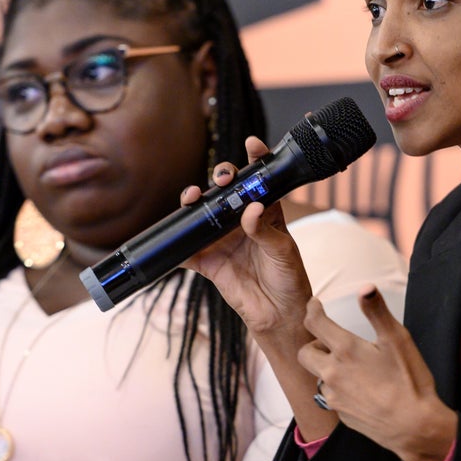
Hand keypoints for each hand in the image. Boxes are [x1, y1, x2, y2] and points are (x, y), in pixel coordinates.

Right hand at [180, 136, 314, 338]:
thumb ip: (266, 230)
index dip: (256, 159)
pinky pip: (187, 251)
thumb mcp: (283, 252)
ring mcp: (222, 240)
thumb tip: (251, 209)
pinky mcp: (208, 262)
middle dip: (222, 176)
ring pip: (202, 213)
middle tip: (224, 177)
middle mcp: (241, 221)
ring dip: (193, 201)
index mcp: (266, 213)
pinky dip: (176, 245)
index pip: (260, 180)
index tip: (253, 144)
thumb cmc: (289, 279)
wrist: (278, 315)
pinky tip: (172, 236)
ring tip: (193, 197)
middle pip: (226, 190)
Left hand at [299, 288, 456, 460]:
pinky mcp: (340, 414)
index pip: (315, 323)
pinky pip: (330, 396)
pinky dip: (338, 388)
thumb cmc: (409, 382)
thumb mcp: (398, 340)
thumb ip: (377, 312)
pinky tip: (359, 389)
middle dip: (314, 343)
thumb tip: (365, 288)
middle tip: (332, 341)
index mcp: (345, 350)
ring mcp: (334, 396)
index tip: (315, 305)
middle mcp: (332, 373)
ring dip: (326, 367)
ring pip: (318, 376)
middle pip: (305, 352)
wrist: (414, 427)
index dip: (312, 309)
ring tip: (349, 366)